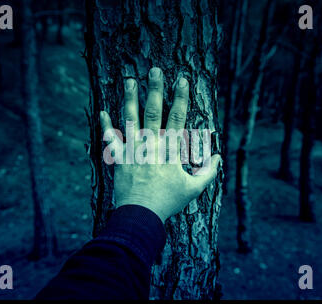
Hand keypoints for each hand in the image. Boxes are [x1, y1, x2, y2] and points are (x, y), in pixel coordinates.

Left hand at [100, 67, 220, 222]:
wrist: (141, 214)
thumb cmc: (168, 202)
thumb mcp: (193, 189)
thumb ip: (208, 173)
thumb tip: (219, 158)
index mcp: (170, 150)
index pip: (177, 117)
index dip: (181, 98)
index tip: (182, 80)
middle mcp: (151, 144)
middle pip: (154, 111)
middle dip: (155, 89)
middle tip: (155, 70)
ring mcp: (133, 150)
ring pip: (131, 119)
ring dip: (130, 99)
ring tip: (129, 80)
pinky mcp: (120, 159)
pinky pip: (111, 140)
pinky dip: (106, 126)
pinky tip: (102, 111)